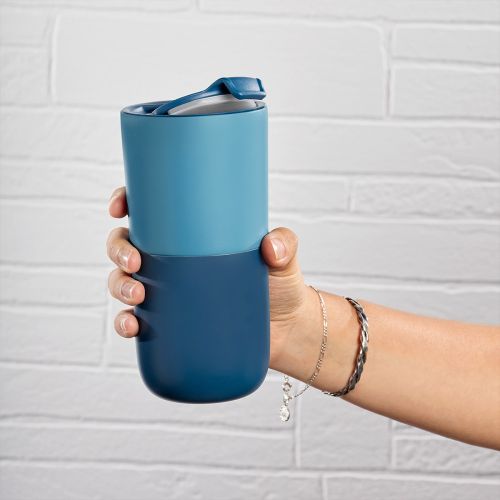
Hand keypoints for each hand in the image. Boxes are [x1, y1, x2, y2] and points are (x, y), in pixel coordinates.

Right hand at [106, 186, 313, 370]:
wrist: (285, 329)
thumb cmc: (279, 284)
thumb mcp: (283, 258)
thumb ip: (283, 244)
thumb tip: (270, 247)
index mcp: (190, 236)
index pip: (150, 212)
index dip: (125, 203)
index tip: (119, 208)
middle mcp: (172, 260)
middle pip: (126, 244)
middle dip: (118, 250)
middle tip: (136, 262)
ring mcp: (167, 291)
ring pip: (123, 280)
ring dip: (118, 286)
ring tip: (138, 296)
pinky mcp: (169, 322)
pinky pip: (135, 320)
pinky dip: (125, 323)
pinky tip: (132, 326)